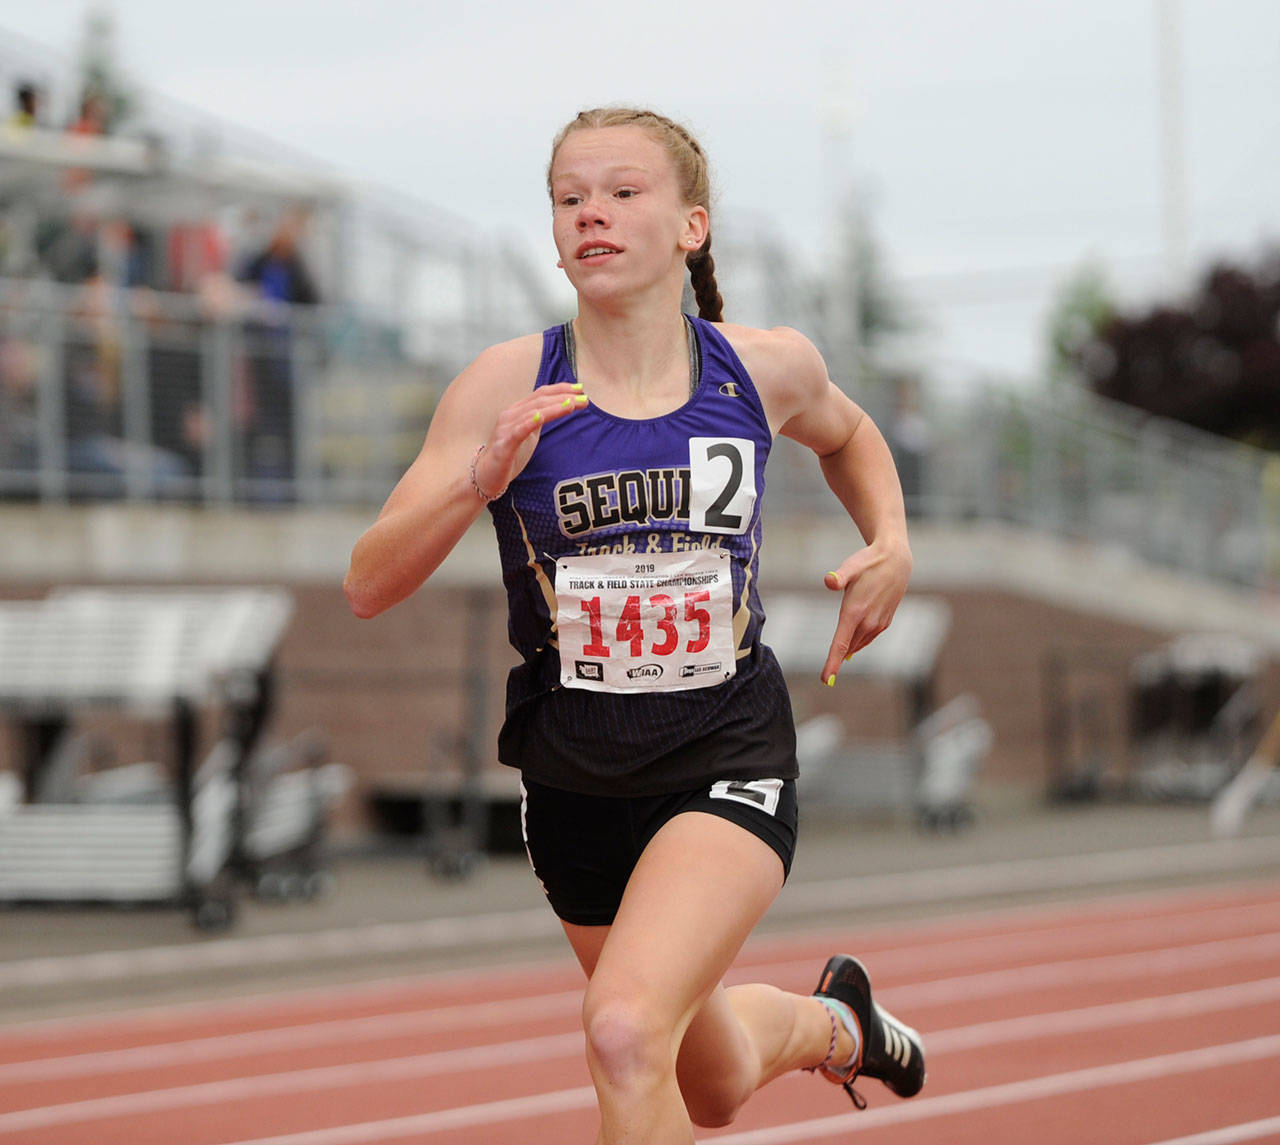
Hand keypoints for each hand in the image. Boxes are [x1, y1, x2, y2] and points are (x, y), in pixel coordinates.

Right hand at [472, 382, 587, 496]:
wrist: (486, 475)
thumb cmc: (509, 453)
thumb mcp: (528, 432)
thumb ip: (540, 419)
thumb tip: (561, 407)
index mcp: (517, 411)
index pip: (541, 394)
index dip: (560, 389)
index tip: (580, 389)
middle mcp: (511, 415)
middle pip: (539, 400)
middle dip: (563, 397)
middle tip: (584, 397)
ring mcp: (506, 429)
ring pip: (532, 413)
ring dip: (554, 407)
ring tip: (572, 404)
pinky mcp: (504, 445)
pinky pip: (517, 431)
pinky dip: (529, 422)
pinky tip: (541, 417)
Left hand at [819, 540, 911, 684]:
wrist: (897, 560)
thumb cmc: (869, 562)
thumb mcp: (852, 566)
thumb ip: (839, 576)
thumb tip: (829, 581)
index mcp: (855, 612)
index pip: (841, 644)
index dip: (833, 663)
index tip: (827, 680)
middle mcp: (868, 622)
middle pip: (848, 648)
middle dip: (837, 661)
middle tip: (827, 677)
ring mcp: (878, 623)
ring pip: (858, 643)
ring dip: (848, 651)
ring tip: (837, 662)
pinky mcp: (885, 621)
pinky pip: (868, 638)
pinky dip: (858, 643)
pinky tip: (853, 645)